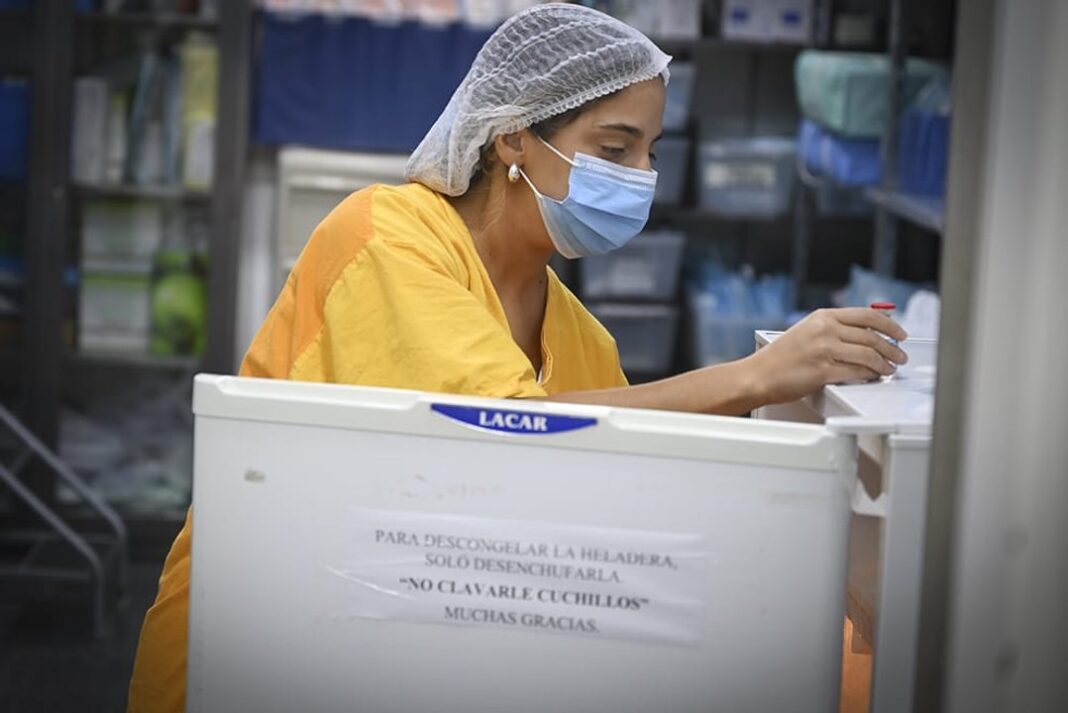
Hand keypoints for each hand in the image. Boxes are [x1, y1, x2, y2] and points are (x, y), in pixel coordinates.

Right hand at [744, 308, 908, 405]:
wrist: (757, 375)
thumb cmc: (779, 358)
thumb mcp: (806, 332)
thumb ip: (833, 330)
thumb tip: (864, 334)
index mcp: (822, 317)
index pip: (866, 315)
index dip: (889, 324)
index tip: (899, 332)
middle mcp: (825, 330)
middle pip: (872, 336)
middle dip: (892, 347)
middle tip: (900, 355)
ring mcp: (824, 350)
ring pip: (869, 354)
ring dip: (885, 363)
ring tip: (890, 368)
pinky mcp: (823, 371)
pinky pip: (857, 372)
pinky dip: (871, 375)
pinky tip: (874, 376)